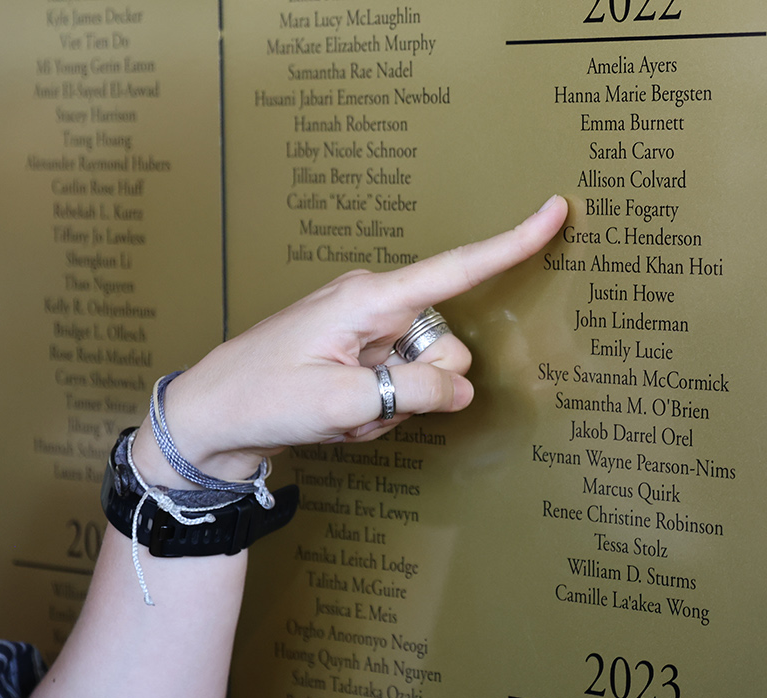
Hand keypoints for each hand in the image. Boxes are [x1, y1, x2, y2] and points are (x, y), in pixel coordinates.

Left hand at [136, 196, 567, 483]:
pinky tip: (341, 415)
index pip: (457, 268)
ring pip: (429, 377)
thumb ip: (411, 394)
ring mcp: (373, 333)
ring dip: (395, 408)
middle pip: (449, 349)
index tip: (556, 210)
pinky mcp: (366, 357)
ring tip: (343, 412)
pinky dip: (381, 412)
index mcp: (371, 298)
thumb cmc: (261, 398)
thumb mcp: (339, 403)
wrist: (210, 420)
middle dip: (422, 390)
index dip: (512, 242)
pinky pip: (405, 390)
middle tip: (364, 406)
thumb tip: (461, 391)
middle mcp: (378, 305)